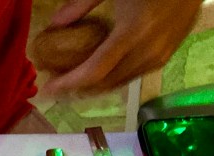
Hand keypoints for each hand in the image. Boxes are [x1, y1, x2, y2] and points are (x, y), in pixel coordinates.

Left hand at [41, 0, 201, 96]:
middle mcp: (147, 52)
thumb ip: (81, 5)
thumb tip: (55, 23)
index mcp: (132, 33)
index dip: (68, 83)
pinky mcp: (166, 57)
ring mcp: (159, 57)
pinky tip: (99, 75)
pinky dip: (112, 79)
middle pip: (105, 84)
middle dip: (77, 89)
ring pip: (120, 84)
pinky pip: (133, 76)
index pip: (94, 71)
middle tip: (55, 86)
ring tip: (72, 84)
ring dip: (94, 88)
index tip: (48, 89)